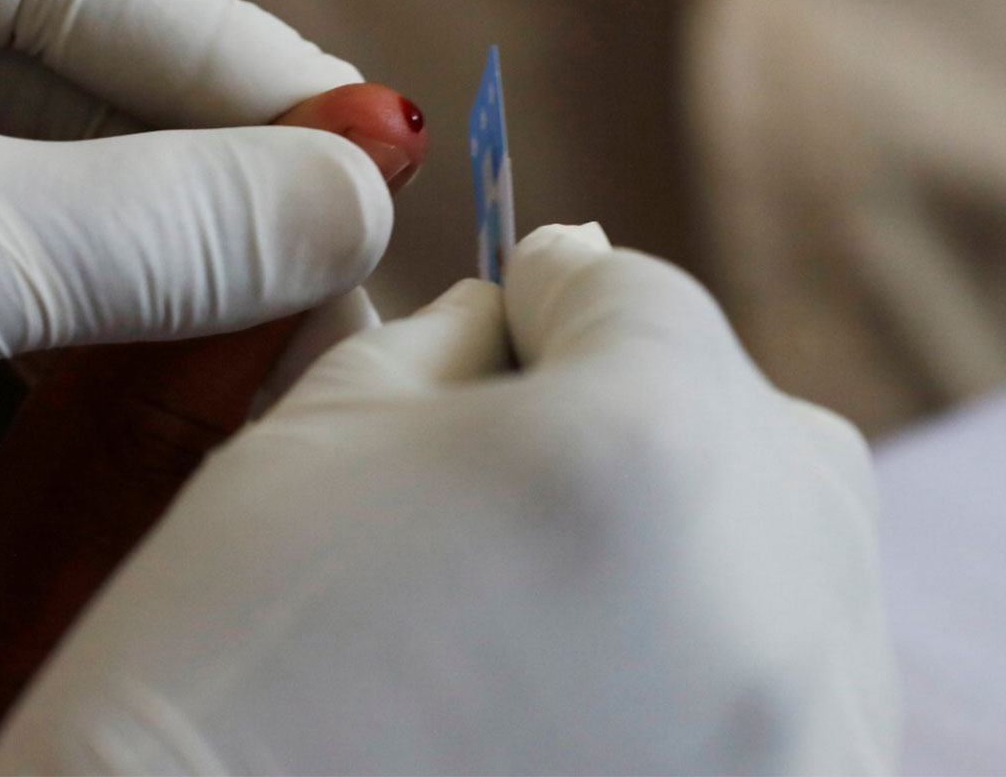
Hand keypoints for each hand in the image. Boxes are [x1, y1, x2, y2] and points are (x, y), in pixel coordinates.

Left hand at [0, 81, 425, 774]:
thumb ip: (154, 223)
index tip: (365, 133)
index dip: (223, 45)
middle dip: (191, 139)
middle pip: (35, 33)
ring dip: (146, 209)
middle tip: (343, 209)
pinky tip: (172, 304)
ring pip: (11, 126)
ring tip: (288, 266)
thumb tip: (359, 196)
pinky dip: (69, 261)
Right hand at [0, 225, 898, 774]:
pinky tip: (589, 682)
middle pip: (757, 426)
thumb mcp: (322, 433)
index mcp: (639, 452)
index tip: (516, 308)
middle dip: (645, 404)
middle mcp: (769, 603)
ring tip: (553, 581)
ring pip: (801, 570)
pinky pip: (796, 702)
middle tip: (529, 447)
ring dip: (695, 538)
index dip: (560, 291)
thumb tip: (530, 308)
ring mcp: (802, 751)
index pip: (645, 299)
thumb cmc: (221, 656)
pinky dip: (713, 659)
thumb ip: (459, 340)